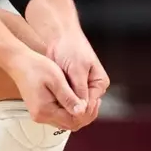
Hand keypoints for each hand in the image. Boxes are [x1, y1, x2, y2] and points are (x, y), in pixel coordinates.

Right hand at [6, 49, 89, 129]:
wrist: (19, 63)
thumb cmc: (36, 67)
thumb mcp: (56, 80)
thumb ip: (69, 97)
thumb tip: (81, 111)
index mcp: (45, 110)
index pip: (73, 121)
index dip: (87, 113)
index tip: (95, 101)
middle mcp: (41, 116)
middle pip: (70, 125)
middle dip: (85, 115)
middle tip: (95, 101)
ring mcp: (40, 114)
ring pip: (66, 122)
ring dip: (78, 114)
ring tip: (87, 100)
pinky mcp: (40, 110)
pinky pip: (59, 117)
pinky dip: (69, 111)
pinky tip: (75, 100)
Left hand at [22, 0, 108, 117]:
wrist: (60, 35)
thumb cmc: (71, 48)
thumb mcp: (77, 69)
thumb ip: (80, 89)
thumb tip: (82, 109)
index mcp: (100, 83)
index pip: (92, 105)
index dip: (79, 112)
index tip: (65, 114)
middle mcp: (92, 88)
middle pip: (84, 108)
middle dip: (72, 111)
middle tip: (57, 115)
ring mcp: (81, 88)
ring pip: (74, 105)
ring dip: (64, 107)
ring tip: (52, 110)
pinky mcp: (69, 86)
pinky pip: (65, 99)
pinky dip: (59, 101)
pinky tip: (50, 104)